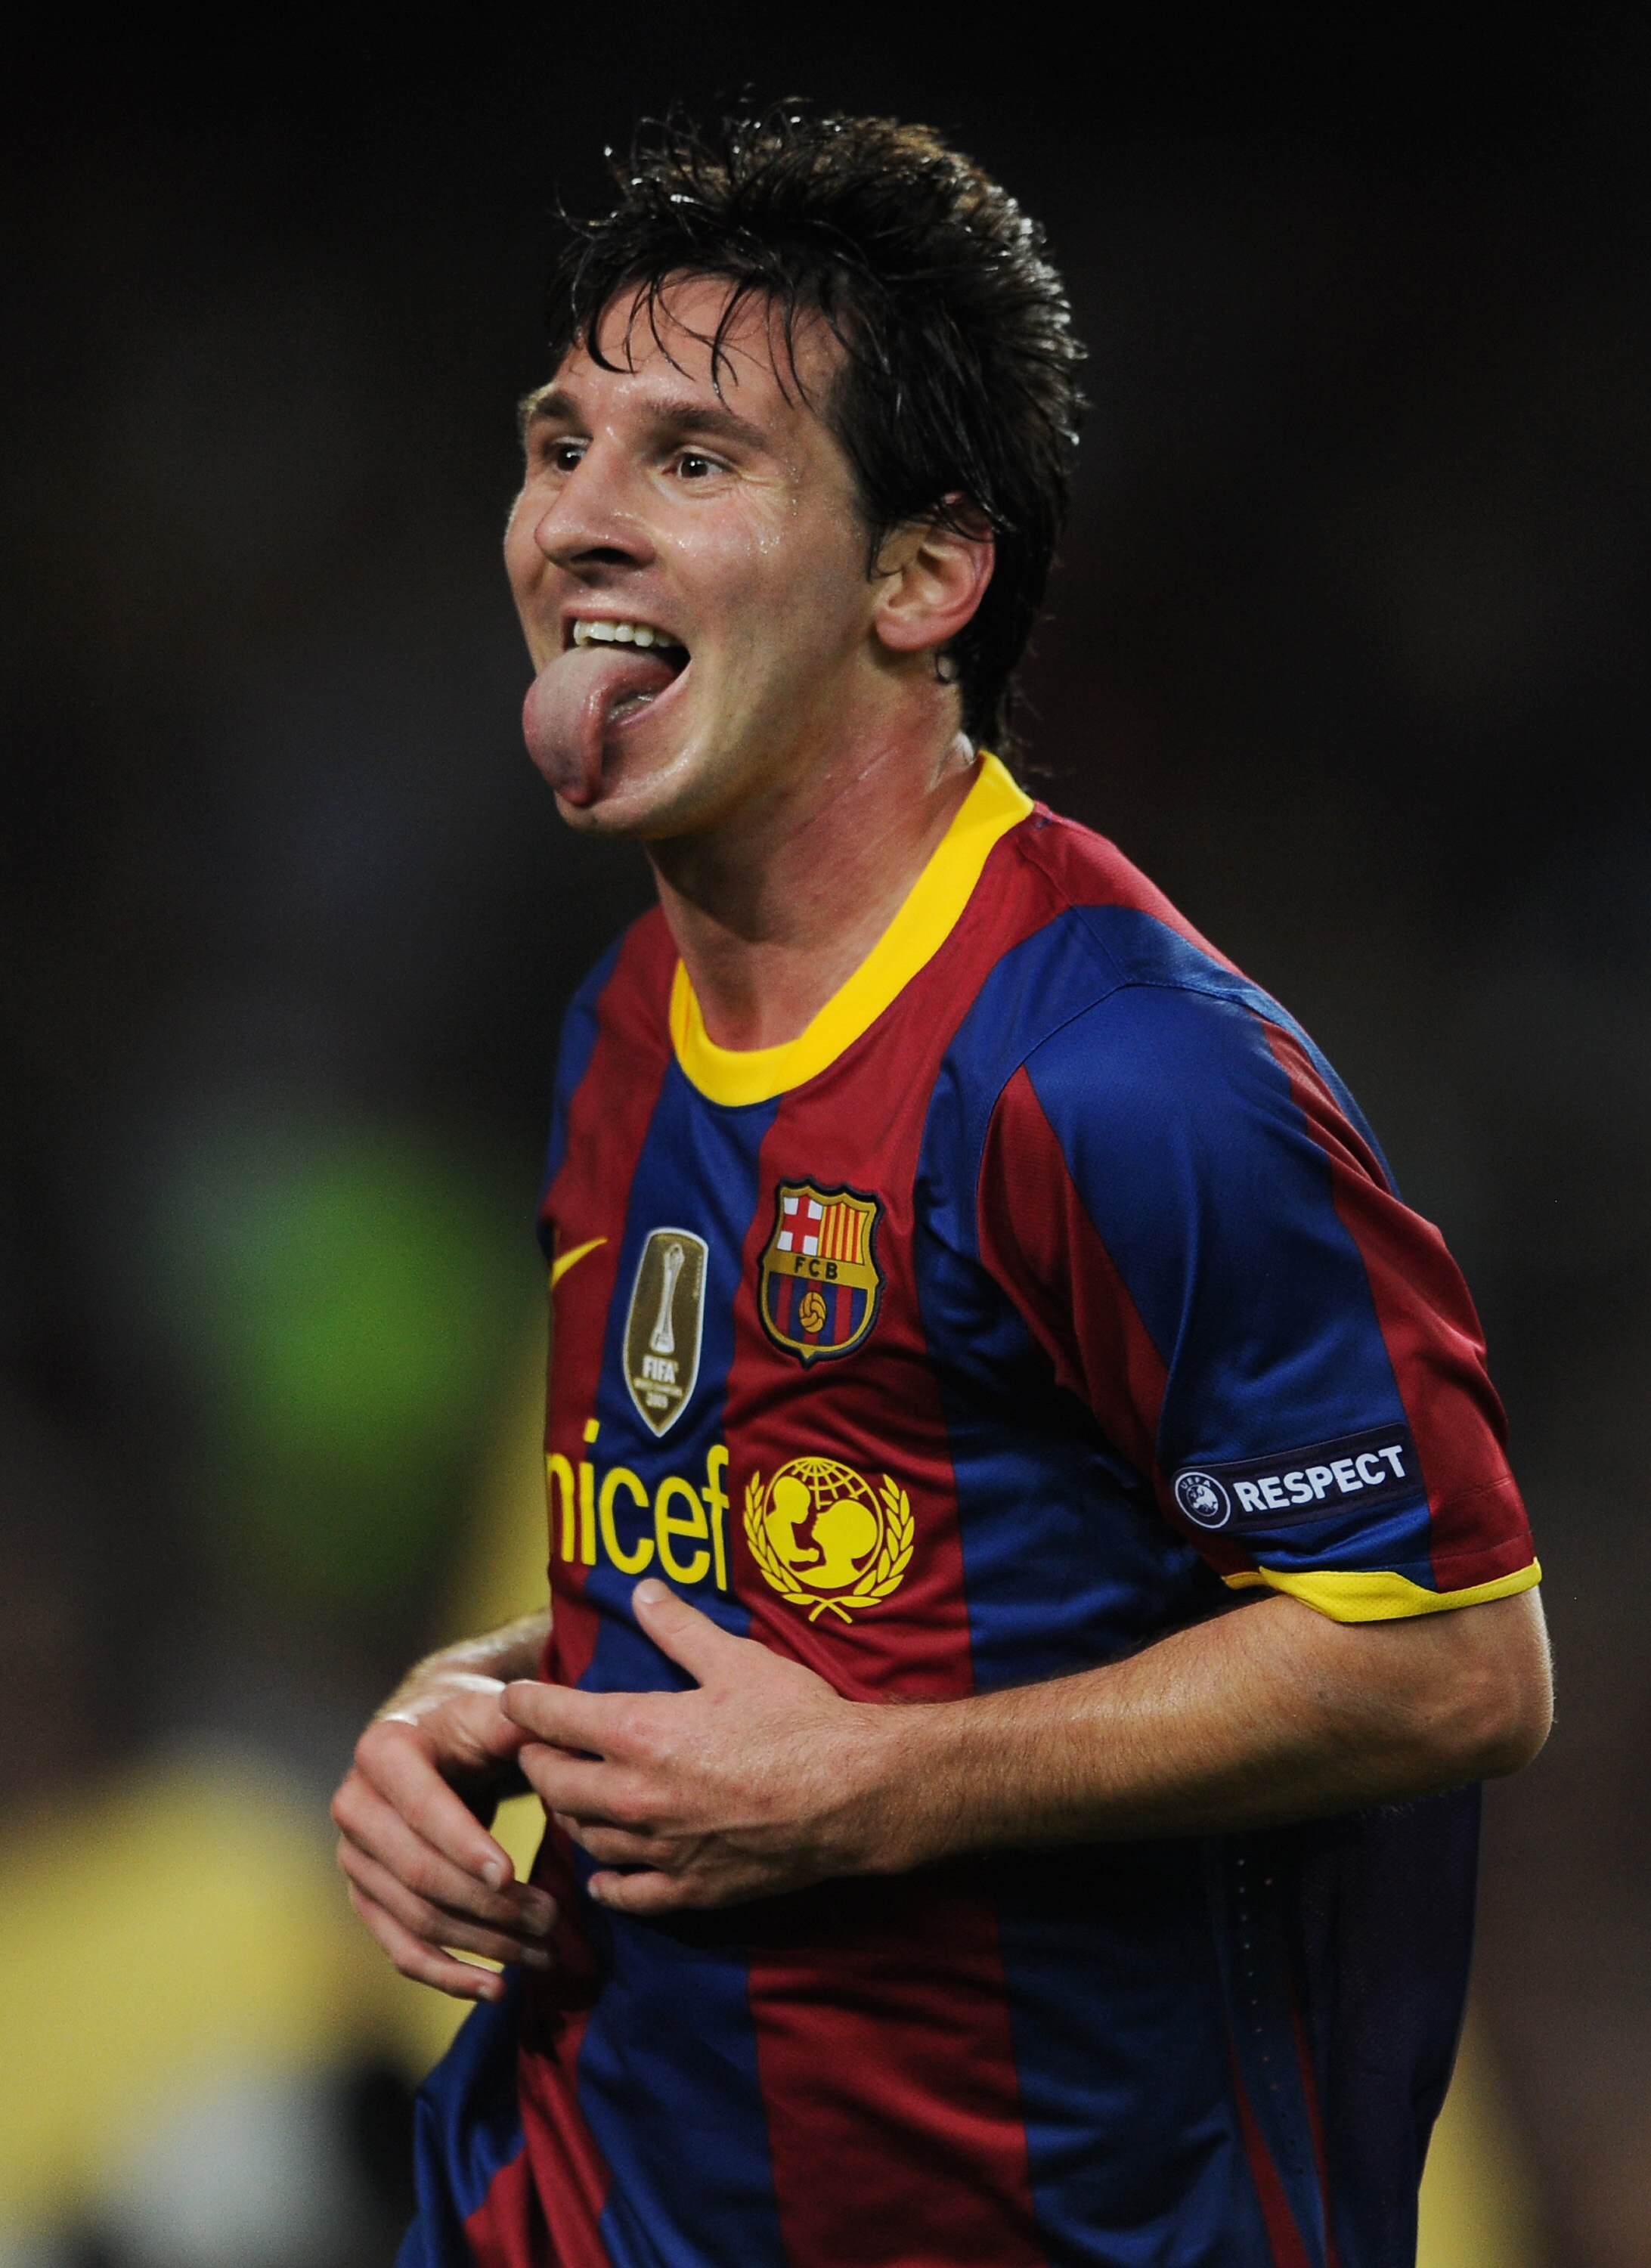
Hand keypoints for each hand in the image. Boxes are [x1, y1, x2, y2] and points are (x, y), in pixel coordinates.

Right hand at [333, 1650, 556, 1999]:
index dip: (464, 1844)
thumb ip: (519, 1719)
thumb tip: (549, 1736)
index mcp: (383, 1750)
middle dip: (488, 1904)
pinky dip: (449, 1975)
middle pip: (419, 1874)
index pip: (423, 1807)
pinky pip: (402, 1949)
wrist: (434, 1738)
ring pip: (416, 1918)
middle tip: (551, 1919)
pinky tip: (497, 1989)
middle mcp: (355, 1805)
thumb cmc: (471, 1722)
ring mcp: (355, 1857)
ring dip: (483, 1944)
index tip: (510, 1874)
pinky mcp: (367, 1897)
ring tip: (544, 1952)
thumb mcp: (492, 1709)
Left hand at [503, 1580, 893, 1917]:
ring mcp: (659, 1849)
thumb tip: (641, 1590)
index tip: (514, 1699)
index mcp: (637, 1733)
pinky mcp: (688, 1889)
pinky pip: (627, 1893)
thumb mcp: (736, 1659)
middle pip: (553, 1784)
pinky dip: (608, 1882)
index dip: (524, 1704)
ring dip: (570, 1815)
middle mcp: (634, 1795)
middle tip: (538, 1748)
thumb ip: (679, 1626)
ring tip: (572, 1798)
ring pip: (584, 1837)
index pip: (550, 1718)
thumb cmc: (797, 1719)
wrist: (852, 1794)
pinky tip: (605, 1875)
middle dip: (536, 1762)